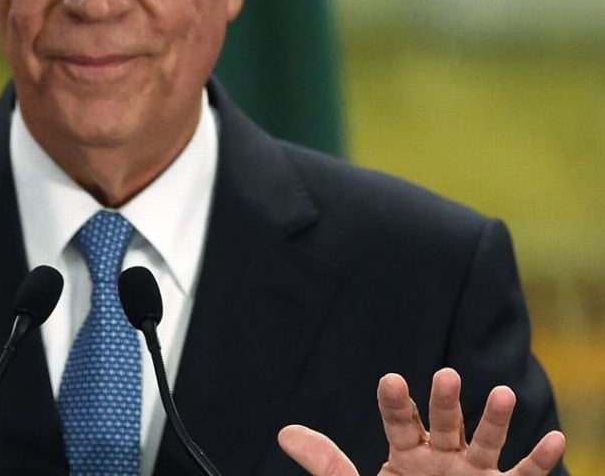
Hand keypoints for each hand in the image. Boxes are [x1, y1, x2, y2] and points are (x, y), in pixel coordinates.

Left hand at [278, 368, 564, 475]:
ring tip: (502, 393)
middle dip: (445, 402)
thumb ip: (326, 463)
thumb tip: (284, 432)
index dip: (395, 402)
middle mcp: (443, 457)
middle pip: (443, 424)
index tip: (391, 379)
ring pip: (485, 443)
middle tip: (445, 375)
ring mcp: (474, 475)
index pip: (398, 421)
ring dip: (494, 419)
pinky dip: (539, 460)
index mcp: (406, 452)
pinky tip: (554, 438)